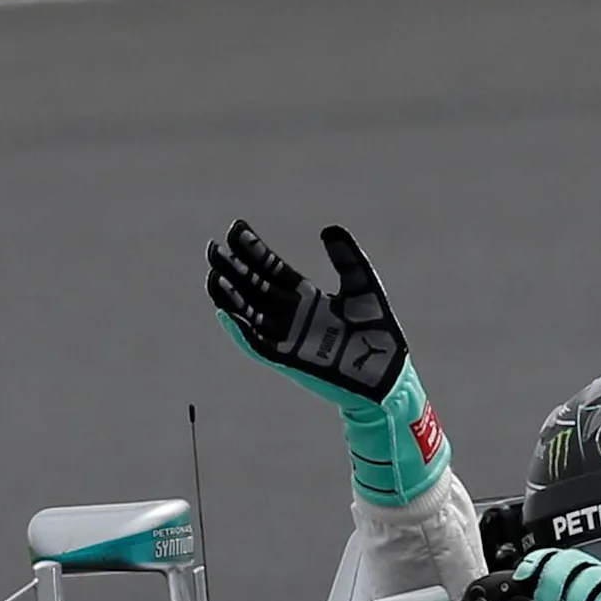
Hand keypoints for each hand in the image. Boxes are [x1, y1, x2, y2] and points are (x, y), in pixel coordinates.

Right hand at [206, 221, 408, 404]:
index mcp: (305, 296)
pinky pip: (258, 344)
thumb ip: (345, 259)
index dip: (253, 249)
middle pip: (253, 287)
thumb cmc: (377, 331)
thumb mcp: (361, 285)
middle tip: (213, 247)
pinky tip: (227, 314)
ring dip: (230, 296)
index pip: (270, 268)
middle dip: (233, 268)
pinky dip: (242, 331)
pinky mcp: (289, 359)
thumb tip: (329, 229)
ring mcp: (287, 336)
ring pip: (249, 313)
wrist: (387, 372)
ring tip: (214, 274)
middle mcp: (291, 314)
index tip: (236, 228)